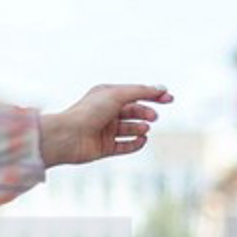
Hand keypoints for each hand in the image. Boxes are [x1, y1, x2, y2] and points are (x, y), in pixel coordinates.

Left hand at [39, 84, 173, 167]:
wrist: (67, 136)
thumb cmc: (89, 112)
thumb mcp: (117, 95)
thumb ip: (141, 91)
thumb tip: (161, 88)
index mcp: (106, 96)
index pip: (135, 94)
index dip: (153, 96)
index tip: (169, 99)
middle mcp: (105, 112)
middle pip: (134, 111)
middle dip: (146, 113)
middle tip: (153, 116)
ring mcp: (105, 131)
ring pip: (130, 129)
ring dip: (140, 128)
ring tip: (143, 128)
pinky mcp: (104, 148)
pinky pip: (125, 146)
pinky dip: (135, 144)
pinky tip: (142, 140)